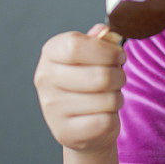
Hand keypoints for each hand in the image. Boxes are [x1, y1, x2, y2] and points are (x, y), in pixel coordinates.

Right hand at [34, 23, 125, 152]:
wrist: (79, 122)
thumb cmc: (89, 81)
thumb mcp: (92, 55)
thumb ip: (99, 40)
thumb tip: (104, 31)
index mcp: (50, 53)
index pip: (76, 46)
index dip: (106, 50)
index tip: (119, 54)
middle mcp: (45, 79)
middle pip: (99, 76)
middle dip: (120, 76)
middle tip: (119, 77)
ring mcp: (51, 108)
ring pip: (106, 100)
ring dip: (117, 97)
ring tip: (109, 96)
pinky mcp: (64, 132)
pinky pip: (105, 122)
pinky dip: (112, 118)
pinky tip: (102, 114)